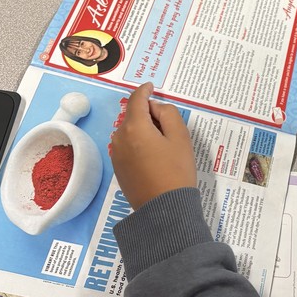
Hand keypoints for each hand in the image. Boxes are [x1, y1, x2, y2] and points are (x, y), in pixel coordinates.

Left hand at [109, 82, 196, 209]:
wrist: (165, 209)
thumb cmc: (176, 170)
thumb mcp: (180, 137)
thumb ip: (168, 113)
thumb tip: (155, 108)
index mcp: (135, 127)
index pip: (136, 99)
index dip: (145, 90)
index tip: (151, 86)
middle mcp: (119, 138)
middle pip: (133, 115)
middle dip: (148, 113)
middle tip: (168, 125)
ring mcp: (116, 154)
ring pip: (129, 131)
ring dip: (142, 129)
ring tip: (163, 143)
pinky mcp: (118, 168)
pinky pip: (127, 146)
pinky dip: (138, 142)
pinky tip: (153, 155)